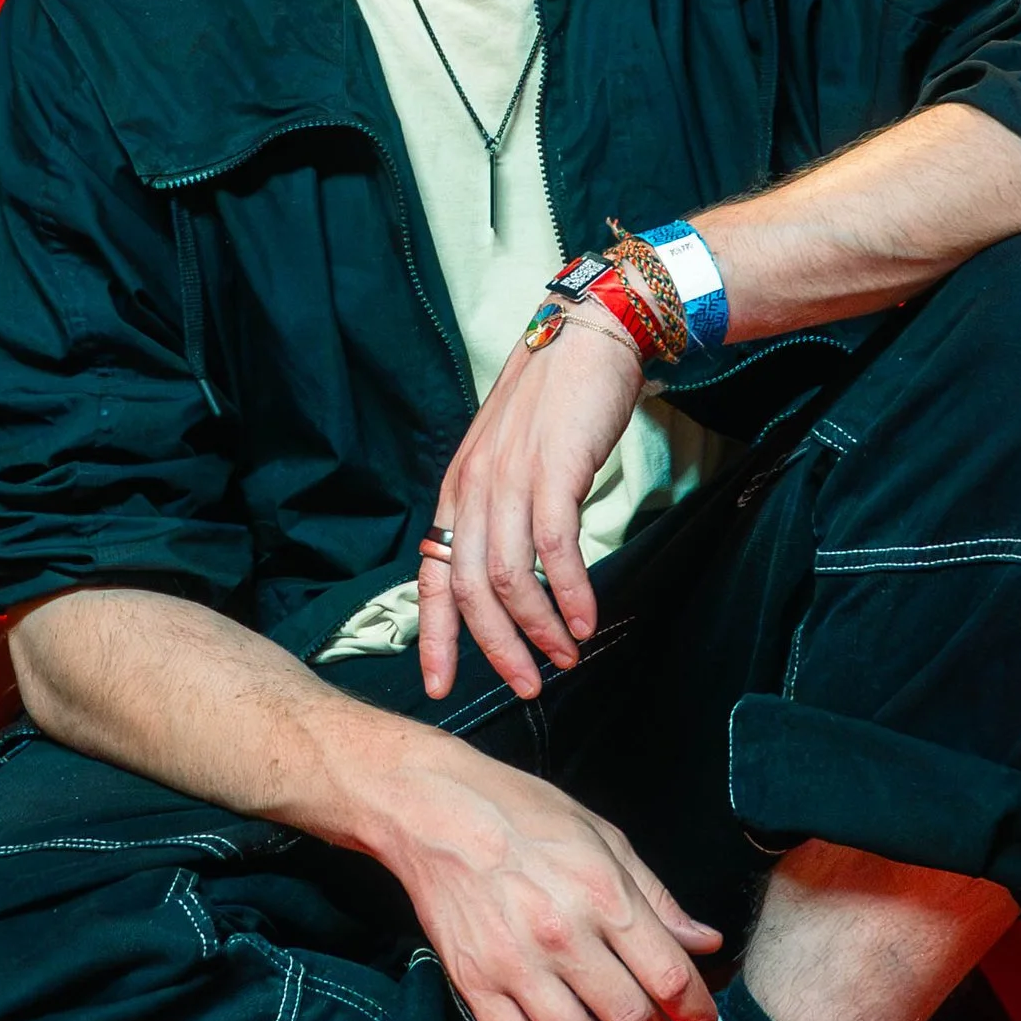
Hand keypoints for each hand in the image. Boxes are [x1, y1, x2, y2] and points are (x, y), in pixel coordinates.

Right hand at [368, 730, 719, 1020]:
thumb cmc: (520, 813)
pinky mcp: (472, 981)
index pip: (670, 978)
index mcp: (604, 894)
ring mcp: (514, 962)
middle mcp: (563, 935)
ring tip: (594, 1013)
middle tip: (649, 1017)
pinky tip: (546, 1015)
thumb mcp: (603, 837)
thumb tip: (704, 941)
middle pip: (631, 1018)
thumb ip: (656, 897)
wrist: (433, 808)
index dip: (697, 1011)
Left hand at [419, 300, 646, 701]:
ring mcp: (509, 478)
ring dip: (538, 628)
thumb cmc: (556, 402)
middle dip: (496, 649)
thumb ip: (501, 511)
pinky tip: (587, 618)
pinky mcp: (552, 469)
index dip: (435, 636)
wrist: (589, 334)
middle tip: (527, 686)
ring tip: (567, 656)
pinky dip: (570, 592)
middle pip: (467, 589)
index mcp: (457, 490)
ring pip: (508, 575)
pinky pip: (554, 548)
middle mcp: (473, 488)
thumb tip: (508, 576)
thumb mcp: (510, 459)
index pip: (431, 577)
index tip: (441, 685)